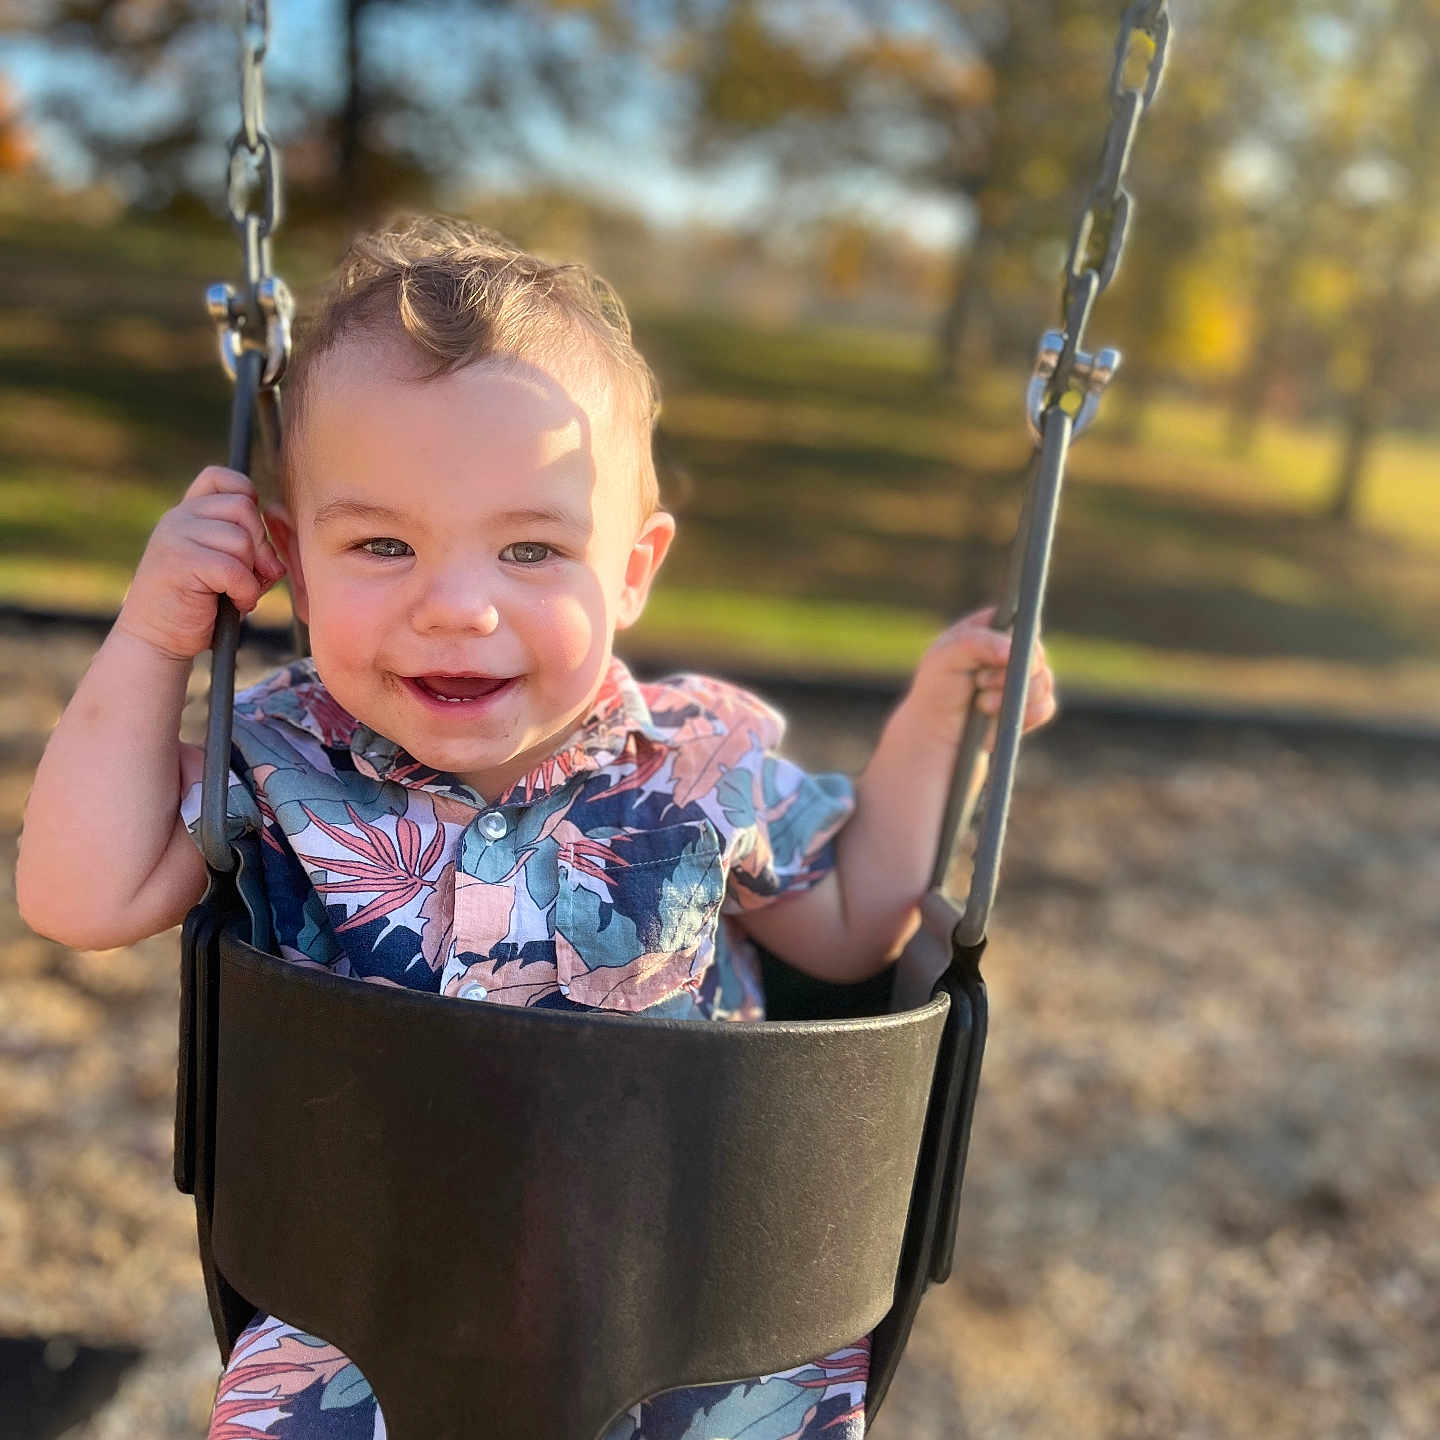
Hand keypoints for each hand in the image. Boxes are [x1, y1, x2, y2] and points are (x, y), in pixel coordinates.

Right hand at [115, 466, 286, 661]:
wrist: (159, 640)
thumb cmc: (201, 606)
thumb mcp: (229, 567)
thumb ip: (250, 545)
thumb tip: (279, 534)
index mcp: (188, 513)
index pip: (221, 478)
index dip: (247, 497)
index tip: (250, 533)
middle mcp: (178, 518)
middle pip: (243, 508)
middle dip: (260, 545)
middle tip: (253, 575)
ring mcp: (175, 536)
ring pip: (241, 540)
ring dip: (252, 574)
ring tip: (238, 593)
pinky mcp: (179, 561)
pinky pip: (234, 569)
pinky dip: (246, 591)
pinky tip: (236, 603)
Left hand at [902, 606, 1057, 748]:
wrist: (938, 734)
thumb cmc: (937, 691)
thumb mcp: (945, 657)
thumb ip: (977, 643)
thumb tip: (1012, 650)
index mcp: (989, 630)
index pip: (1019, 619)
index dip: (1016, 636)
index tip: (1000, 655)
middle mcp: (1009, 651)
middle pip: (1035, 651)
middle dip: (1010, 671)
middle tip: (981, 682)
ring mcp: (1022, 678)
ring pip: (1044, 680)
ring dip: (1012, 695)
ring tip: (982, 703)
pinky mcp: (1030, 706)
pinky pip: (1046, 705)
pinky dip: (1024, 713)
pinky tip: (998, 716)